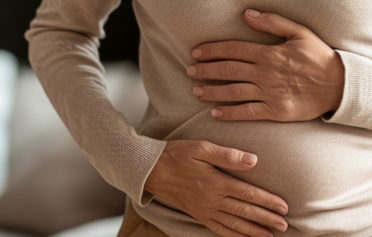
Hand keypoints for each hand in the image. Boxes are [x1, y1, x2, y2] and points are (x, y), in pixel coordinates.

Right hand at [145, 140, 287, 236]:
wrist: (152, 170)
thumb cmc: (177, 155)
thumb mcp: (202, 148)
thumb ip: (228, 155)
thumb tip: (253, 160)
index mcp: (216, 182)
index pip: (248, 194)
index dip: (268, 202)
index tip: (284, 208)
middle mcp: (212, 200)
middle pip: (245, 213)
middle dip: (267, 219)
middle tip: (285, 226)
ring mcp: (204, 210)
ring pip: (234, 225)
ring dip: (254, 231)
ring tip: (270, 236)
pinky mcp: (197, 214)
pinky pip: (218, 229)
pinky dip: (233, 236)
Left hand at [187, 9, 344, 121]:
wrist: (337, 86)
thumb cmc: (318, 58)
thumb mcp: (299, 33)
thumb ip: (273, 22)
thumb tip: (247, 15)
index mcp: (269, 53)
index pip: (233, 49)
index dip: (211, 51)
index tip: (196, 54)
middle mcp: (265, 73)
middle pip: (228, 70)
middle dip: (206, 70)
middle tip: (190, 72)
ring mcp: (269, 93)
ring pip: (233, 91)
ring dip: (212, 91)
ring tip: (195, 91)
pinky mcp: (275, 111)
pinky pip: (248, 112)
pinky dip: (230, 113)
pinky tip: (215, 113)